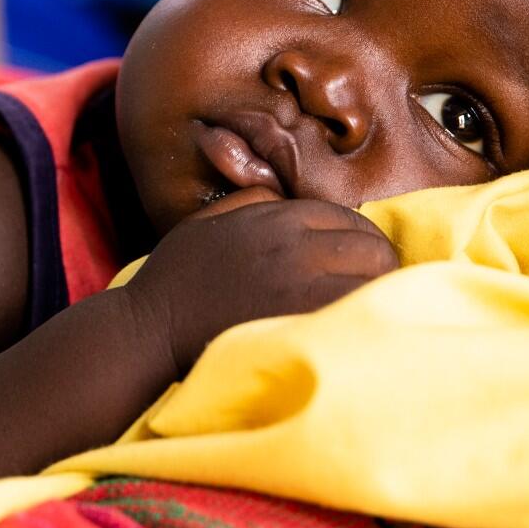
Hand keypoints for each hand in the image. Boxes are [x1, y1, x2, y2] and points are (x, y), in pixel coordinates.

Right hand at [127, 188, 398, 375]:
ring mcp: (300, 286)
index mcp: (274, 218)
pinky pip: (358, 313)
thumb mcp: (206, 223)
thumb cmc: (173, 282)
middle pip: (371, 247)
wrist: (148, 333)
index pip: (348, 219)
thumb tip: (280, 194)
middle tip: (376, 289)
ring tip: (374, 311)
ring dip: (380, 293)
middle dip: (380, 266)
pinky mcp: (301, 325)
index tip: (361, 264)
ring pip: (374, 279)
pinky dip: (367, 319)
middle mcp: (293, 246)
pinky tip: (360, 332)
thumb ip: (247, 202)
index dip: (362, 242)